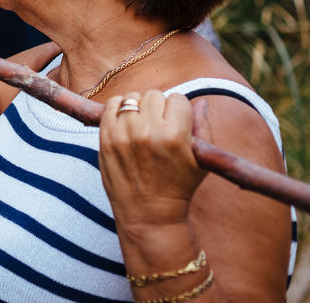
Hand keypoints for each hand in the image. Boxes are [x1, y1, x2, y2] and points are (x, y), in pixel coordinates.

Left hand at [99, 90, 209, 229]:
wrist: (149, 213)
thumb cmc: (179, 186)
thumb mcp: (201, 161)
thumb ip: (203, 126)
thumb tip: (201, 101)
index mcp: (175, 135)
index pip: (178, 99)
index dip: (179, 111)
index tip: (177, 124)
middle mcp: (148, 131)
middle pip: (155, 95)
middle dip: (159, 108)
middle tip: (160, 126)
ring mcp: (123, 133)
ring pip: (133, 97)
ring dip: (139, 108)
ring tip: (143, 126)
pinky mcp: (106, 137)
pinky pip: (111, 104)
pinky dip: (119, 108)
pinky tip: (126, 122)